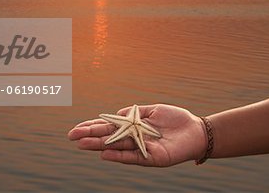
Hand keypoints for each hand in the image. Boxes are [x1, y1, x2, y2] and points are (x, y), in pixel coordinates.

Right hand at [68, 104, 206, 166]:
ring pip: (116, 147)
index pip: (109, 127)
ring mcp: (141, 149)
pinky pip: (133, 157)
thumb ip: (135, 112)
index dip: (93, 127)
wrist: (196, 130)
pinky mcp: (153, 158)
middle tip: (72, 136)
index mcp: (133, 127)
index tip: (77, 128)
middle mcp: (134, 139)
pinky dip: (119, 156)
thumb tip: (117, 113)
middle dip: (90, 136)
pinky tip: (105, 153)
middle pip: (108, 138)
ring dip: (99, 145)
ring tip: (82, 144)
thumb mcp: (153, 110)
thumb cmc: (175, 119)